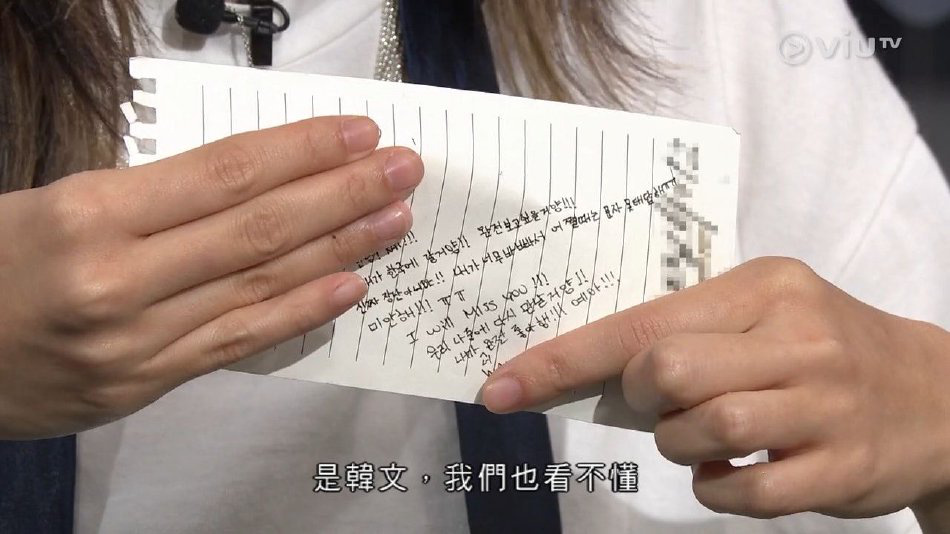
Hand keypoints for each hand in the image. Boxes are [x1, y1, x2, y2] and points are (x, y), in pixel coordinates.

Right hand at [0, 116, 422, 439]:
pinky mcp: (147, 382)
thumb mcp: (59, 203)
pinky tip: (351, 286)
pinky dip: (300, 312)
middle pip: (257, 226)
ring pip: (259, 283)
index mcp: (90, 212)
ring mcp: (137, 338)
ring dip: (338, 248)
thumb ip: (154, 195)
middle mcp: (119, 276)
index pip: (225, 171)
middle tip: (402, 170)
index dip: (302, 151)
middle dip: (341, 193)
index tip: (359, 134)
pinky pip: (238, 342)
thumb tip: (257, 178)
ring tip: (393, 220)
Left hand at [482, 257, 949, 519]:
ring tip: (707, 434)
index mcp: (761, 286)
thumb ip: (685, 332)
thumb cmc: (821, 347)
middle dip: (642, 399)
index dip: (561, 360)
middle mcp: (795, 335)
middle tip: (663, 403)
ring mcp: (823, 402)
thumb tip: (583, 371)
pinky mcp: (841, 467)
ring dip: (680, 445)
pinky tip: (735, 469)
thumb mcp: (763, 311)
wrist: (935, 395)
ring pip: (699, 430)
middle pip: (664, 372)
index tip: (500, 387)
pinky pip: (742, 491)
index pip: (639, 323)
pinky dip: (716, 487)